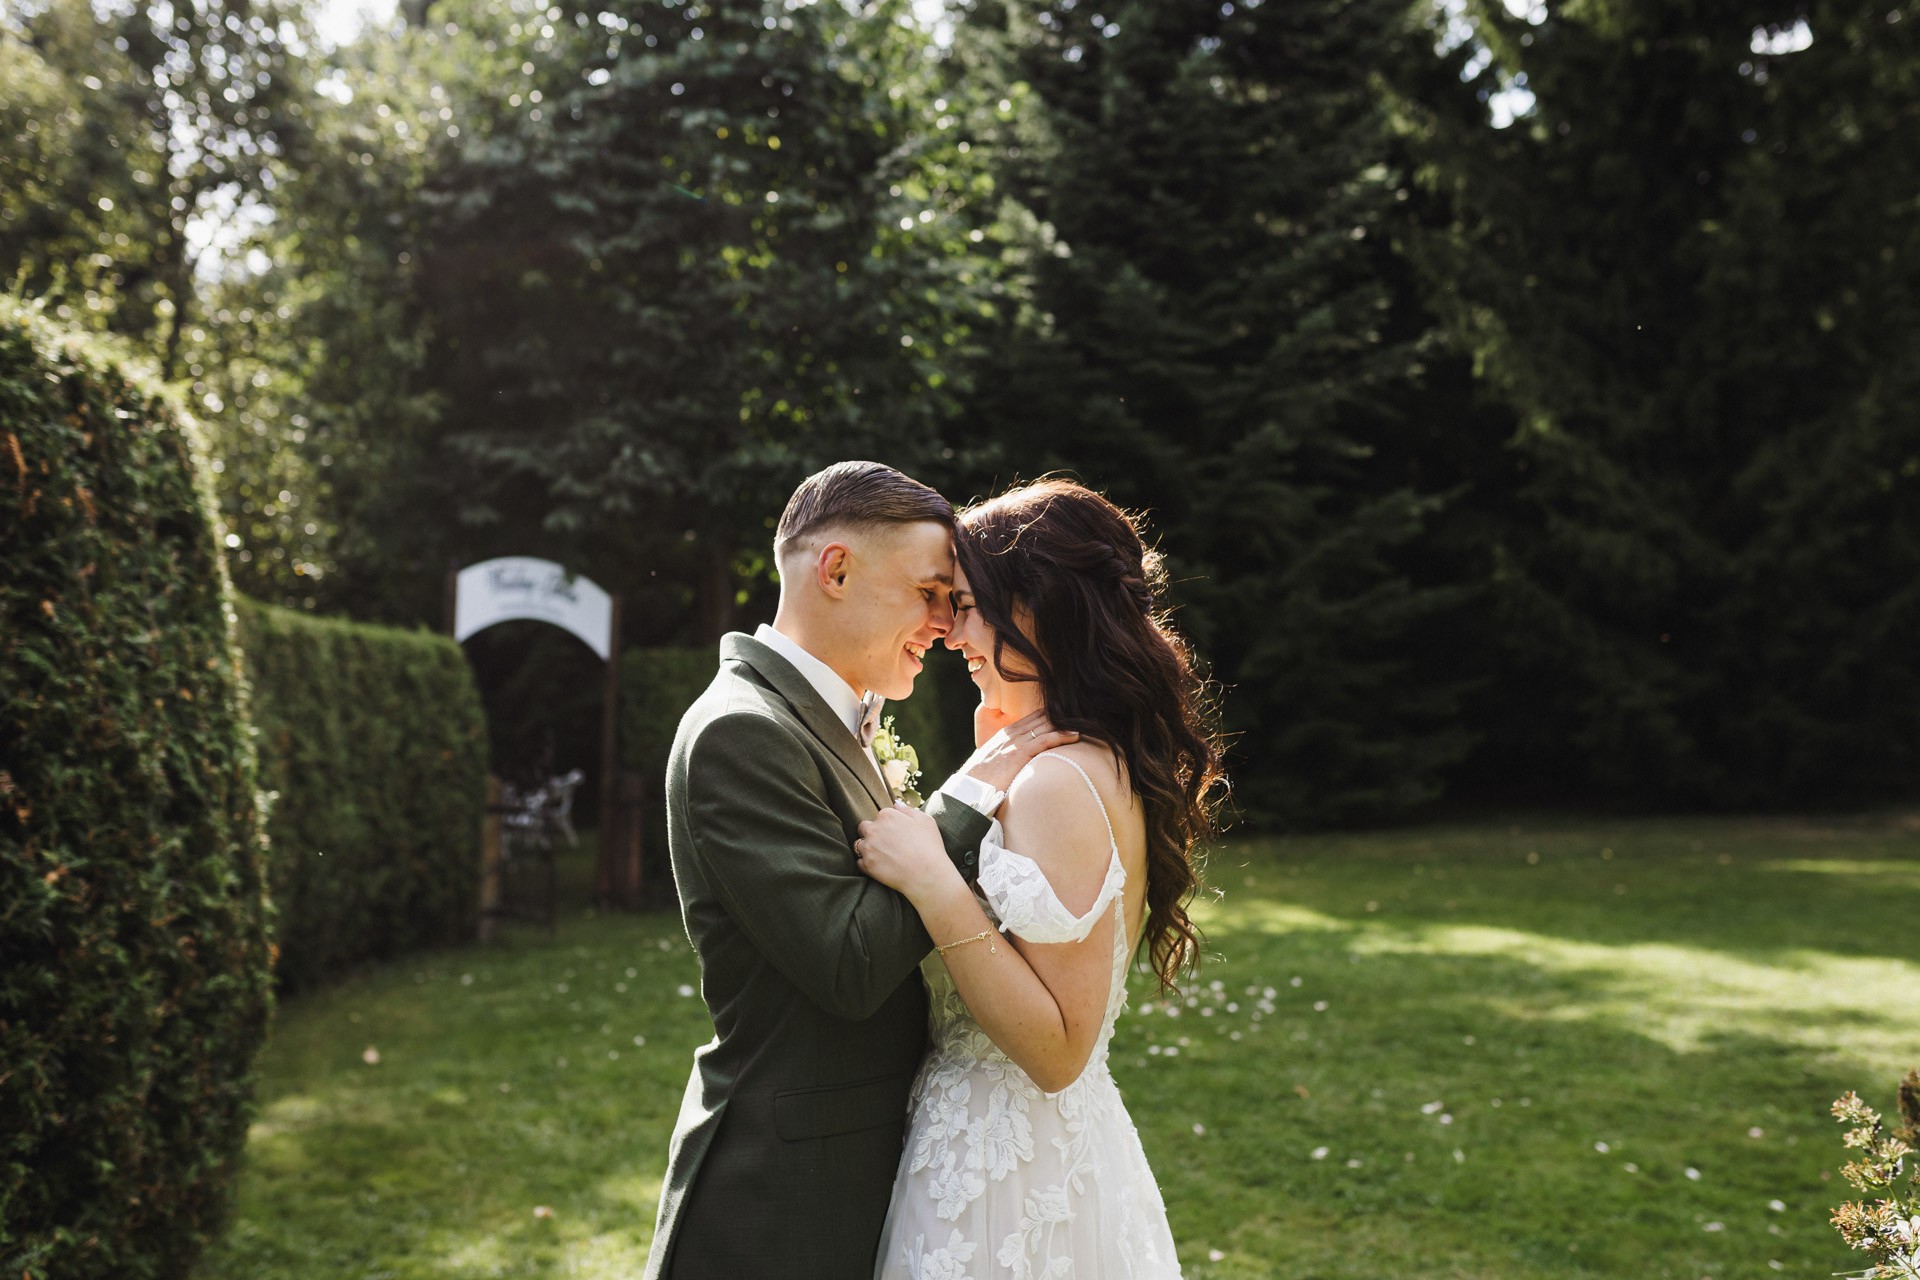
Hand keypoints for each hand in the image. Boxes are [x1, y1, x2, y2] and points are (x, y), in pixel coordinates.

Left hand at [855, 804, 960, 905]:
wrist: (927, 875)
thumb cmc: (929, 846)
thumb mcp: (925, 821)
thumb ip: (908, 810)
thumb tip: (895, 804)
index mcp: (887, 816)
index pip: (880, 816)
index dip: (887, 824)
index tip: (896, 833)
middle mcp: (874, 830)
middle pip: (863, 827)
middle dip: (872, 833)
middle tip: (886, 844)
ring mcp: (868, 848)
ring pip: (859, 845)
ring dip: (868, 848)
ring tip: (883, 856)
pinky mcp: (867, 865)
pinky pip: (860, 862)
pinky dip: (867, 863)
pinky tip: (880, 866)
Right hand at [959, 708, 1078, 792]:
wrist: (967, 792)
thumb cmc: (979, 783)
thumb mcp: (993, 765)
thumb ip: (1007, 760)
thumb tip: (1019, 767)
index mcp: (1004, 736)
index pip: (1032, 718)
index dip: (1051, 715)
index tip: (1069, 714)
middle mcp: (1010, 735)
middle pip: (1040, 718)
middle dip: (1061, 716)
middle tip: (1083, 714)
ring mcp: (1014, 744)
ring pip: (1044, 726)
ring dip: (1066, 723)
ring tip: (1085, 721)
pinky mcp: (1018, 755)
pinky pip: (1043, 740)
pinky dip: (1060, 736)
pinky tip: (1074, 735)